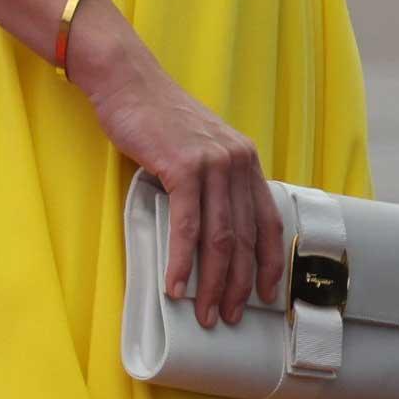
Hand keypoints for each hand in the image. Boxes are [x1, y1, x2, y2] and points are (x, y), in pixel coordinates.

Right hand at [68, 1, 272, 325]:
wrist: (127, 83)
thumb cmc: (157, 119)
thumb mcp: (199, 148)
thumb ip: (213, 181)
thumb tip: (215, 229)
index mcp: (245, 161)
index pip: (270, 221)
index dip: (270, 262)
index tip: (264, 294)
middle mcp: (237, 162)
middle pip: (245, 237)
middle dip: (237, 284)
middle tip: (226, 316)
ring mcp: (213, 164)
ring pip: (219, 238)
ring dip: (211, 283)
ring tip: (203, 313)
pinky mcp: (184, 167)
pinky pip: (188, 226)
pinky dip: (183, 261)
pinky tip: (175, 286)